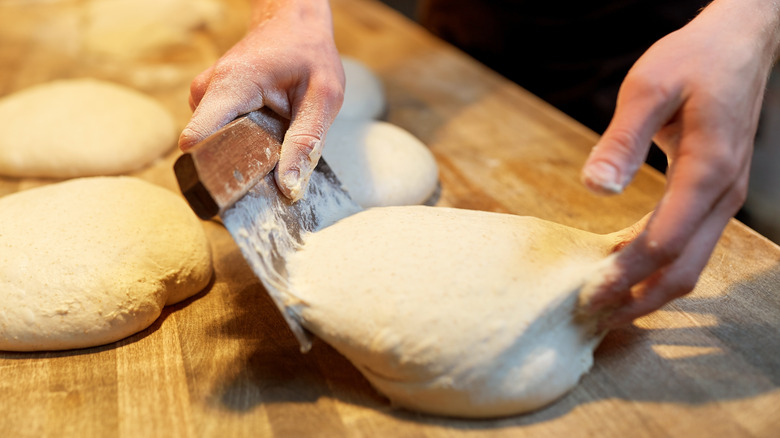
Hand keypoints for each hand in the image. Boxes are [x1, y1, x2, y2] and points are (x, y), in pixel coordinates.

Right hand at [179, 0, 343, 200]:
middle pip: (207, 149)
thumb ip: (306, 143)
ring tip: (273, 143)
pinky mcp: (209, 102)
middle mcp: (207, 90)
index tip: (240, 193)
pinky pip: (219, 134)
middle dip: (238, 167)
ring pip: (215, 144)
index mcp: (232, 85)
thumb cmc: (310, 55)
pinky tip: (265, 133)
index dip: (216, 173)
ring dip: (243, 153)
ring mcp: (204, 95)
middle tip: (272, 170)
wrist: (294, 23)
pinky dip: (241, 141)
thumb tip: (289, 188)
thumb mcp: (323, 98)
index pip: (198, 140)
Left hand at [579, 0, 779, 327]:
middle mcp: (722, 194)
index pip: (664, 242)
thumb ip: (622, 139)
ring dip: (648, 289)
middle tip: (592, 315)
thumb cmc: (693, 59)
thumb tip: (596, 187)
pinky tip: (623, 268)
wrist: (740, 44)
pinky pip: (688, 244)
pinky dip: (656, 265)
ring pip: (690, 263)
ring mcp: (723, 198)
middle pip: (683, 268)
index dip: (626, 274)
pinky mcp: (714, 195)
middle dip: (637, 298)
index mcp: (708, 170)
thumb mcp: (649, 87)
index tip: (589, 294)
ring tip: (605, 304)